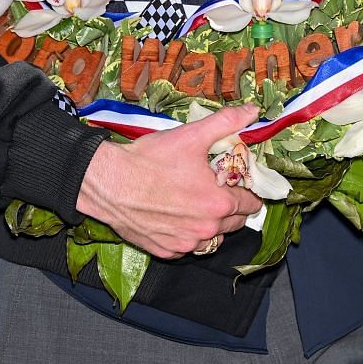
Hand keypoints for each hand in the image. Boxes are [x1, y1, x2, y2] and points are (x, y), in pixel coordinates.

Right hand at [75, 104, 263, 258]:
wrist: (109, 183)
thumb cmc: (150, 160)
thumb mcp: (191, 135)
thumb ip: (227, 123)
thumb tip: (253, 111)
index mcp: (220, 203)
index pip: (251, 204)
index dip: (247, 191)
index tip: (237, 182)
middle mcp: (206, 229)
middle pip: (235, 223)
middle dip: (232, 207)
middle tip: (217, 190)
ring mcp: (185, 244)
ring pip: (212, 238)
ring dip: (211, 224)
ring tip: (197, 204)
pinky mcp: (166, 251)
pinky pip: (187, 247)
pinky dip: (186, 235)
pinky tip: (176, 217)